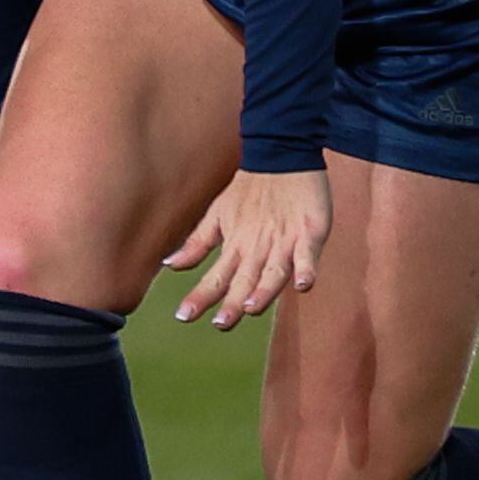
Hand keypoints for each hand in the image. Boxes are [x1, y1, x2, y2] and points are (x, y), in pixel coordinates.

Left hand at [162, 166, 331, 329]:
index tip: (183, 317)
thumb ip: (197, 244)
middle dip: (233, 302)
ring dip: (264, 290)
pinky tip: (303, 284)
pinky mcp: (309, 231)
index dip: (201, 296)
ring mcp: (283, 240)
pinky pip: (307, 253)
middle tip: (220, 323)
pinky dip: (306, 267)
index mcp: (236, 245)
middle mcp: (257, 247)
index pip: (216, 277)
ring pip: (274, 271)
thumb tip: (169, 264)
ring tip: (252, 306)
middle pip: (245, 280)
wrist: (280, 155)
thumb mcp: (218, 216)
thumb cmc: (249, 191)